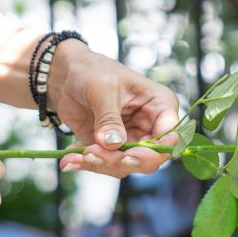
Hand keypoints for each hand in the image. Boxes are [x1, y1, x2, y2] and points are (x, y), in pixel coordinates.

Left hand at [47, 40, 179, 177]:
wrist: (67, 76)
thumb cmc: (92, 71)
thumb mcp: (102, 89)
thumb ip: (109, 118)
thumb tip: (114, 145)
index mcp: (160, 105)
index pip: (170, 136)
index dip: (154, 152)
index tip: (128, 156)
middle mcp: (150, 126)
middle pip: (148, 158)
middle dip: (120, 161)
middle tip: (91, 154)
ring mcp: (131, 139)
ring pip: (125, 165)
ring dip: (99, 164)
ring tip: (74, 156)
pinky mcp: (111, 149)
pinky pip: (104, 164)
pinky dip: (86, 164)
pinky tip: (69, 159)